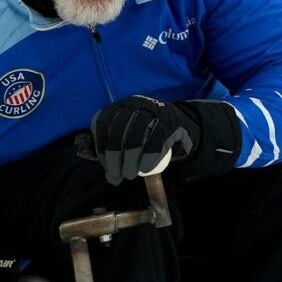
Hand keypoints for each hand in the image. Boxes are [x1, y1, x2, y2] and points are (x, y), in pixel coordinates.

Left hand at [83, 95, 241, 183]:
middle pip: (117, 134)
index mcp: (120, 105)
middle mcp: (135, 104)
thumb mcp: (128, 133)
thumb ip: (112, 146)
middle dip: (113, 160)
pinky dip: (147, 160)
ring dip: (129, 163)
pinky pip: (154, 144)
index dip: (100, 148)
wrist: (181, 127)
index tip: (105, 166)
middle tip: (116, 176)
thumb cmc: (148, 134)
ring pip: (134, 140)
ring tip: (129, 176)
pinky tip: (144, 171)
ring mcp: (153, 112)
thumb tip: (101, 168)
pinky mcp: (169, 124)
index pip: (102, 124)